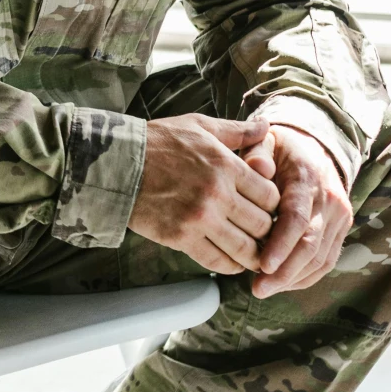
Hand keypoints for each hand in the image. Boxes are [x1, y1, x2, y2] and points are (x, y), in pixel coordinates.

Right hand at [128, 113, 280, 274]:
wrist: (116, 164)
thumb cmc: (156, 142)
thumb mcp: (199, 126)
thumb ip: (237, 130)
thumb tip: (266, 126)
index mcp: (226, 165)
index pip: (271, 195)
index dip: (274, 205)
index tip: (268, 208)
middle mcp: (217, 194)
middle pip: (262, 225)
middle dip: (267, 231)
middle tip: (264, 234)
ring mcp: (199, 218)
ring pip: (244, 248)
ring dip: (253, 255)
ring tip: (254, 254)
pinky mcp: (181, 237)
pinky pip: (217, 261)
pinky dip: (229, 266)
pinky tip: (231, 262)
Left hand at [243, 125, 352, 297]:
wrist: (315, 146)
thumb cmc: (280, 148)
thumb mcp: (265, 140)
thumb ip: (257, 153)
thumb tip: (257, 168)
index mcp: (308, 178)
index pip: (297, 218)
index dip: (281, 245)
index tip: (262, 266)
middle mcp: (330, 200)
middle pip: (311, 244)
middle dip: (285, 272)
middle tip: (258, 289)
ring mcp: (339, 216)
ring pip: (321, 257)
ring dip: (293, 278)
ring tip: (264, 289)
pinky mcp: (341, 228)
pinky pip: (327, 259)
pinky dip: (306, 276)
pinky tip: (283, 283)